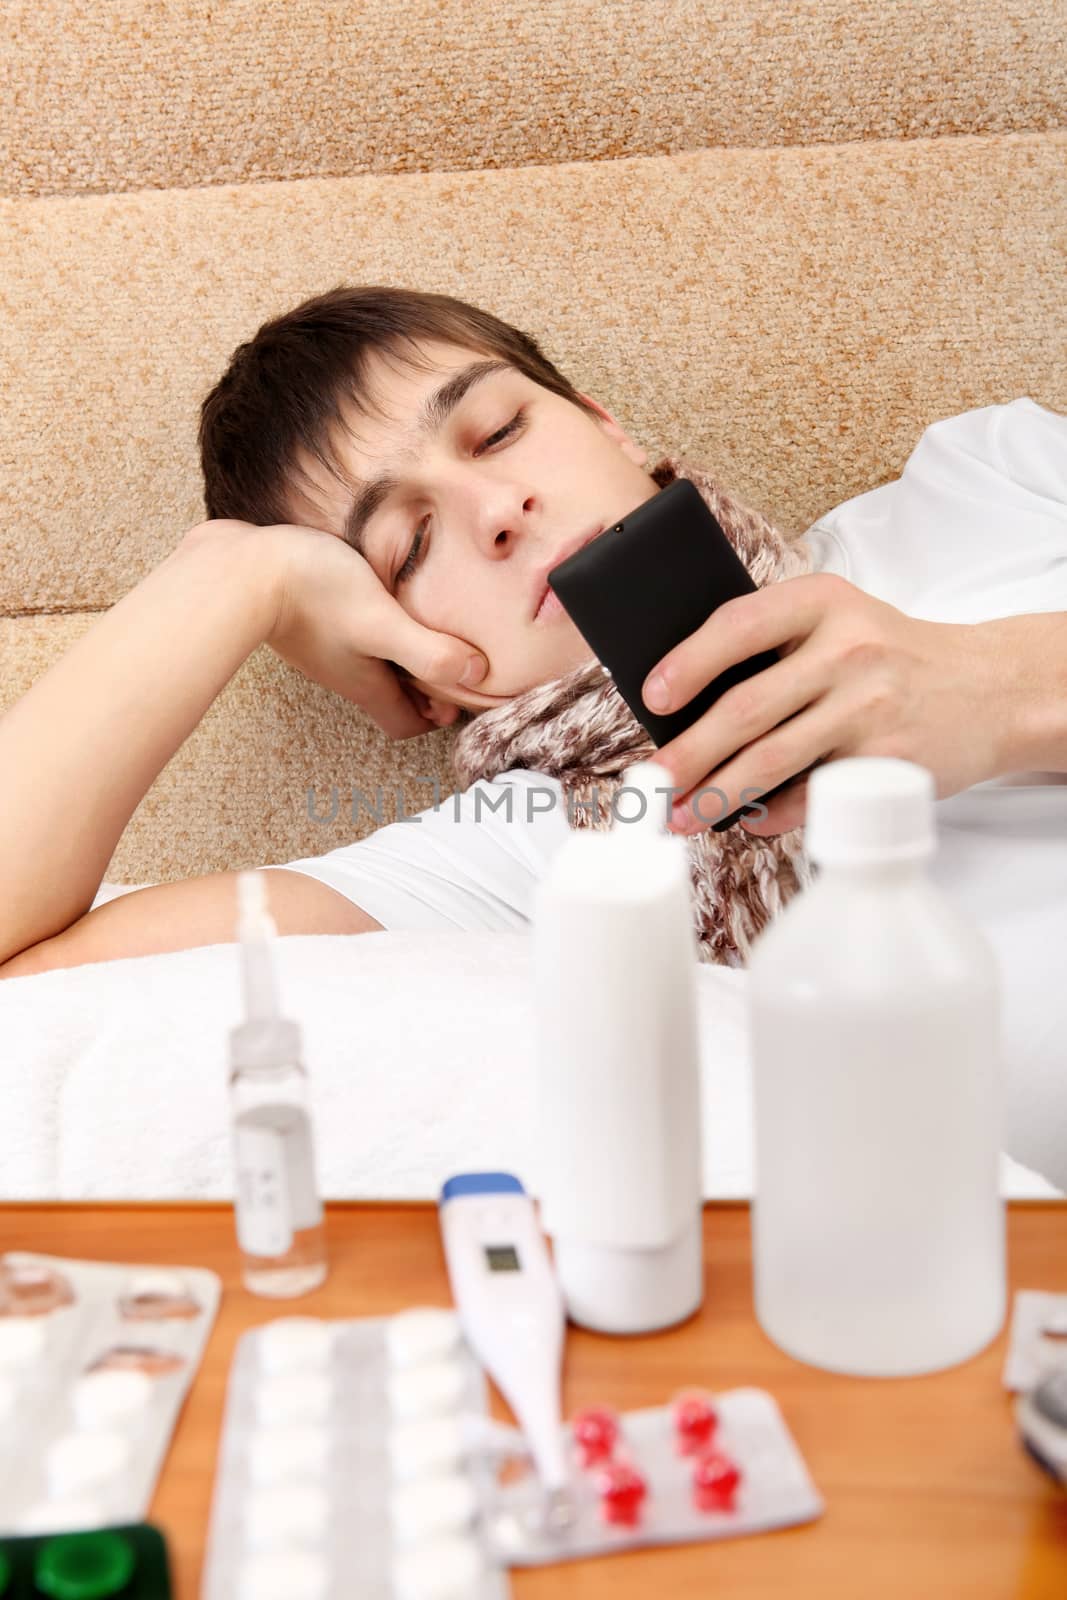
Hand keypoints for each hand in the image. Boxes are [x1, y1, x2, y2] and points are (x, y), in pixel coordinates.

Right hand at [187, 519, 488, 739]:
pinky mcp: (308, 622)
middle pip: (391, 696)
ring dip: (402, 657)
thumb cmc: (314, 594)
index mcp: (367, 684)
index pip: (406, 723)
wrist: (242, 569)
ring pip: (372, 666)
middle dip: (425, 687)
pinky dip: (377, 631)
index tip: (462, 692)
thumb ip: (429, 651)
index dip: (437, 717)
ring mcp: (323, 650)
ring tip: (428, 625)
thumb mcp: (383, 624)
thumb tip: (477, 675)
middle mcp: (344, 674)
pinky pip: (351, 638)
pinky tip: (385, 598)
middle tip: (454, 658)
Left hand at [642, 573, 1012, 835]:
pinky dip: (772, 814)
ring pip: (772, 759)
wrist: (990, 688)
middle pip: (746, 707)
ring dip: (716, 795)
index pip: (738, 625)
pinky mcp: (889, 758)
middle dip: (687, 754)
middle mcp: (847, 649)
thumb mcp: (840, 622)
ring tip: (681, 816)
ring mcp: (870, 705)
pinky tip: (747, 822)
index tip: (652, 698)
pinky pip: (813, 794)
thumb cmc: (891, 658)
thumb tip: (685, 708)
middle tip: (651, 783)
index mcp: (822, 602)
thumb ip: (775, 645)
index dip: (688, 663)